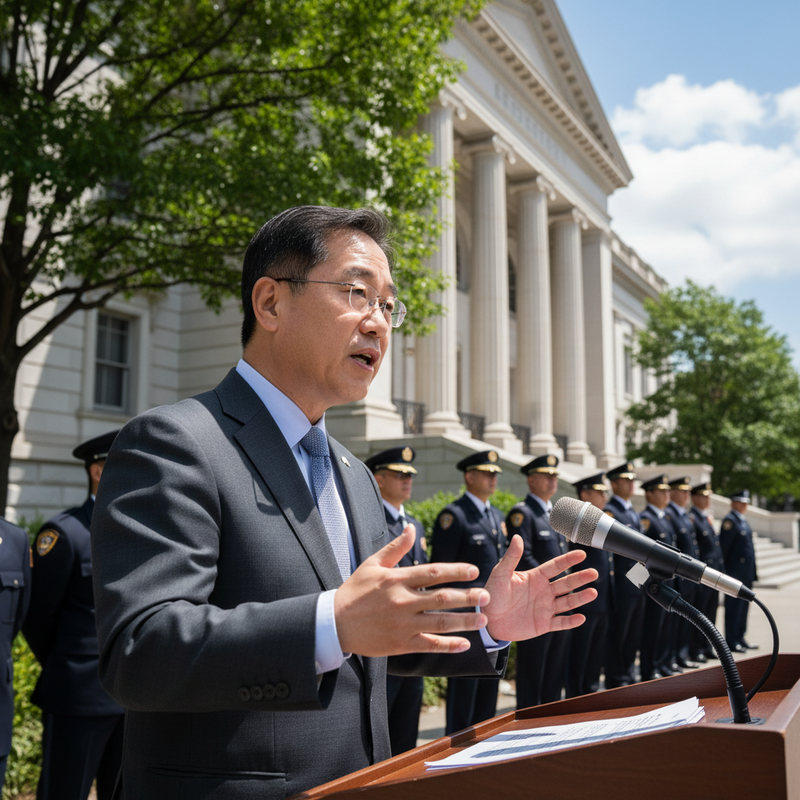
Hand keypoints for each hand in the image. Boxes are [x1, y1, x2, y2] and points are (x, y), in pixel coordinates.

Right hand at [335, 526, 490, 656]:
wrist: (334, 623)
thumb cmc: (355, 590)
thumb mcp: (373, 565)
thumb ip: (396, 548)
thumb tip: (412, 528)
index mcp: (397, 580)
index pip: (433, 573)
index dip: (456, 571)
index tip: (474, 570)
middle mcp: (402, 601)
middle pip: (442, 598)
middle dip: (468, 597)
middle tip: (487, 596)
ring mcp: (402, 624)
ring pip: (440, 623)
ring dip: (464, 621)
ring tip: (483, 620)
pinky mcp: (400, 644)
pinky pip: (429, 645)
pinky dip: (448, 646)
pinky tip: (464, 644)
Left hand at [482, 535, 597, 641]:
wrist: (487, 620)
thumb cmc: (492, 594)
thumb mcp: (500, 574)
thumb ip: (511, 557)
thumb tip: (517, 536)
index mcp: (535, 577)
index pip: (555, 566)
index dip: (568, 560)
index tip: (582, 554)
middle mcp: (544, 591)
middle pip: (565, 583)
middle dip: (580, 578)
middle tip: (594, 573)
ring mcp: (545, 608)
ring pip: (567, 602)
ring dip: (580, 598)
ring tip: (593, 592)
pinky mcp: (543, 624)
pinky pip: (560, 623)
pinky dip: (571, 621)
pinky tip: (581, 617)